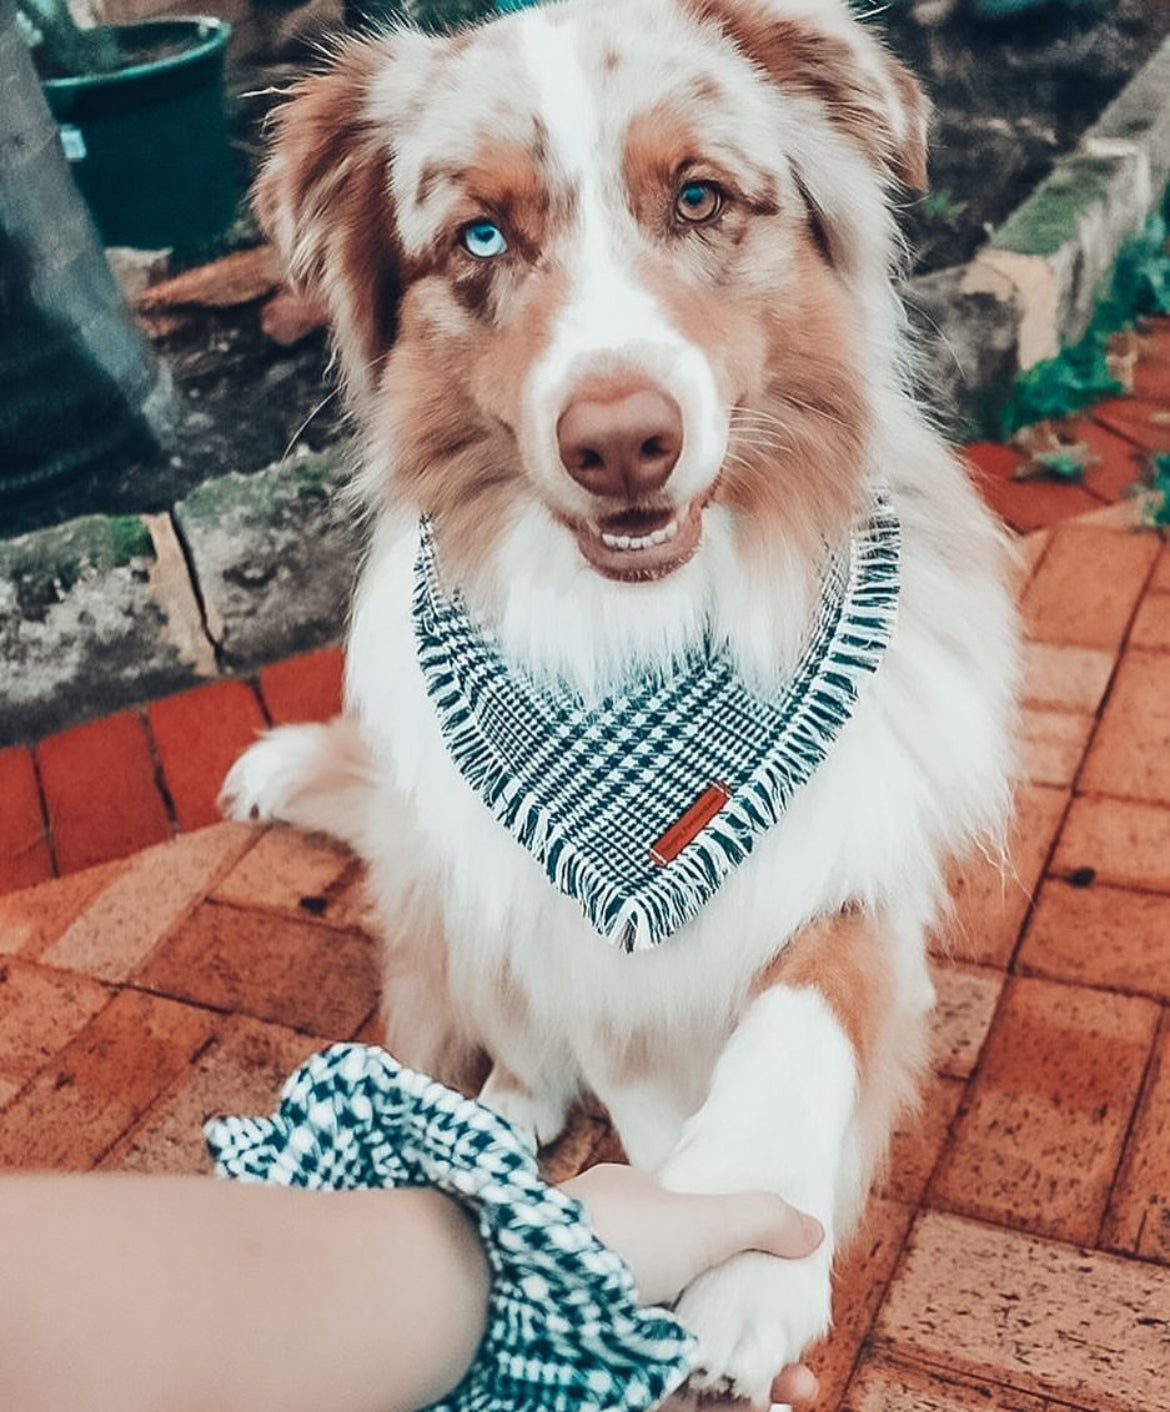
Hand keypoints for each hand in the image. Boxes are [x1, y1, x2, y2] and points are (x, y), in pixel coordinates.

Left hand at [561, 1165, 823, 1406]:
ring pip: (695, 1354)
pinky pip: (675, 1393)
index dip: (748, 1259)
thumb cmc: (612, 1241)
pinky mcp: (610, 1376)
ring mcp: (614, 1323)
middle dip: (760, 1330)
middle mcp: (625, 1264)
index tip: (788, 1285)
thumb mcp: (700, 1214)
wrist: (520, 1303)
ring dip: (750, 1374)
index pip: (701, 1229)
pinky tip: (758, 1408)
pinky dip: (719, 1403)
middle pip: (705, 1301)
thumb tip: (812, 1228)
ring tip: (799, 1388)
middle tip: (801, 1360)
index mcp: (636, 1208)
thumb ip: (760, 1219)